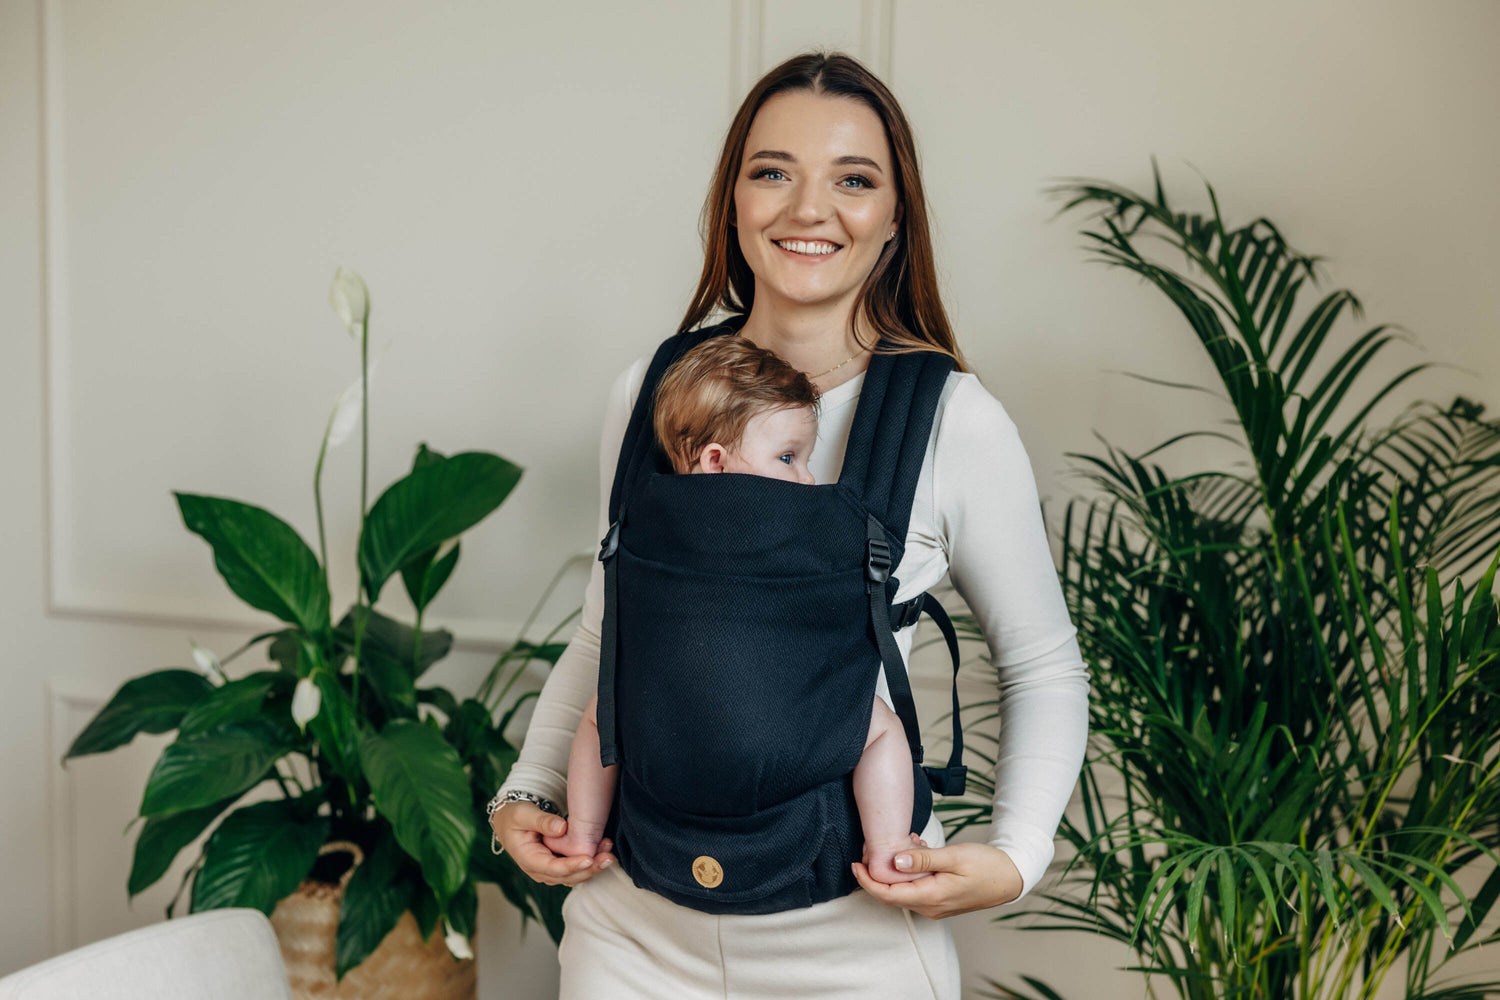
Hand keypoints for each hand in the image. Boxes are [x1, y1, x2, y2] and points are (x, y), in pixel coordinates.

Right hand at [489, 801, 615, 886]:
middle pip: (567, 877)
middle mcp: (539, 870)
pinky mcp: (557, 866)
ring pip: (574, 877)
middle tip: (608, 857)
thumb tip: (561, 828)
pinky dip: (590, 864)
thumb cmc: (515, 816)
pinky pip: (575, 870)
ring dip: (593, 867)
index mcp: (528, 860)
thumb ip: (541, 820)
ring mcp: (549, 871)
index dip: (572, 866)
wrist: (510, 822)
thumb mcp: (523, 814)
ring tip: (609, 853)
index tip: (589, 858)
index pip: (553, 868)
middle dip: (589, 869)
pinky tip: (603, 851)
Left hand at [851, 842, 1022, 918]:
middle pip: (892, 894)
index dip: (867, 881)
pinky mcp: (940, 900)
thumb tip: (895, 862)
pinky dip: (909, 871)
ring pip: (903, 890)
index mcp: (931, 897)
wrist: (1011, 877)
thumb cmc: (986, 865)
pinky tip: (919, 851)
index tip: (855, 864)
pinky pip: (916, 889)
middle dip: (878, 872)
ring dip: (896, 870)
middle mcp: (930, 907)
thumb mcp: (953, 856)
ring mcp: (935, 906)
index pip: (887, 894)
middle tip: (874, 847)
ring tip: (905, 843)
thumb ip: (923, 859)